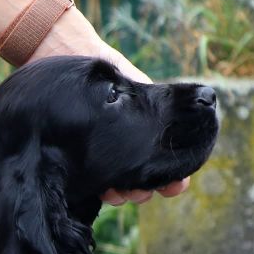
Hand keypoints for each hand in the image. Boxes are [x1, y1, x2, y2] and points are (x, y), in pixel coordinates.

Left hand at [28, 10, 189, 205]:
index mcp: (141, 129)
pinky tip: (99, 192)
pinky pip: (89, 182)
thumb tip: (194, 109)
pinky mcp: (75, 160)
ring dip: (122, 193)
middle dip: (145, 190)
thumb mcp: (133, 83)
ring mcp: (98, 154)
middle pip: (140, 179)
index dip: (173, 177)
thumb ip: (155, 101)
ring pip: (116, 184)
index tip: (176, 186)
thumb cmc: (99, 68)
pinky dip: (97, 190)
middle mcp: (120, 146)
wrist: (59, 60)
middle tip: (144, 192)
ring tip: (120, 194)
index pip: (162, 160)